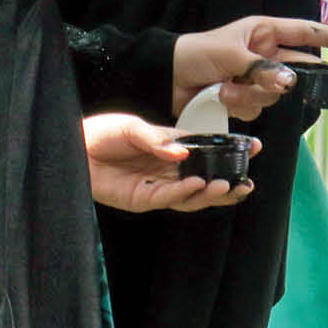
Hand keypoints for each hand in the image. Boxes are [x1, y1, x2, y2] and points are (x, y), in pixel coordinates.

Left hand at [84, 113, 257, 212]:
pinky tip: (198, 186)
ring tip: (228, 186)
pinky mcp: (142, 199)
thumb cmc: (101, 133)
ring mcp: (157, 186)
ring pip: (191, 195)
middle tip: (247, 181)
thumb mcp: (132, 127)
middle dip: (228, 181)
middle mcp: (169, 168)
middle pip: (205, 179)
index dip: (230, 151)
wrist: (73, 147)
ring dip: (211, 192)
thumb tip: (184, 152)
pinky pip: (168, 198)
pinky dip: (185, 193)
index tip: (253, 146)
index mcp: (172, 147)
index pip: (207, 151)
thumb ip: (158, 139)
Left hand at [172, 16, 327, 118]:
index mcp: (264, 33)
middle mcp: (265, 55)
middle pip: (303, 69)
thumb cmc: (196, 53)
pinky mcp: (245, 99)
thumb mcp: (230, 55)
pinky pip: (257, 108)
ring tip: (225, 88)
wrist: (166, 78)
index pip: (304, 32)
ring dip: (252, 94)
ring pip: (275, 94)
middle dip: (322, 79)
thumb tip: (289, 83)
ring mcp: (256, 79)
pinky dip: (239, 105)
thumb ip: (261, 69)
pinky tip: (220, 97)